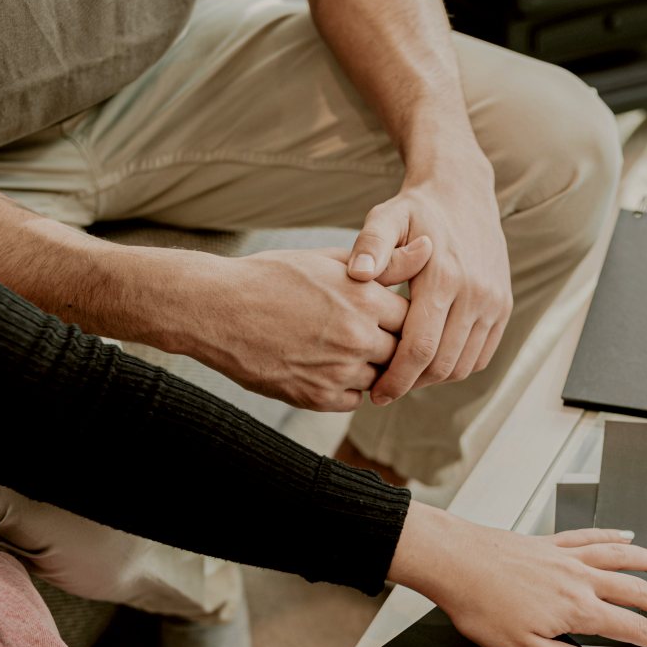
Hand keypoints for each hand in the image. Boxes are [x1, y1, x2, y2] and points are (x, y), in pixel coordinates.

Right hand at [178, 237, 431, 411]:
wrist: (215, 309)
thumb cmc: (272, 277)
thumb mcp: (330, 261)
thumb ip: (387, 263)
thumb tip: (431, 247)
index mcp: (364, 298)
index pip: (413, 318)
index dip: (402, 316)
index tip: (389, 313)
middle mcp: (357, 337)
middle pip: (401, 351)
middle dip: (392, 344)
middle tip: (372, 335)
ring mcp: (337, 371)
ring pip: (380, 379)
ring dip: (372, 368)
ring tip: (347, 349)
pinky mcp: (316, 397)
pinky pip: (354, 400)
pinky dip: (349, 388)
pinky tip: (329, 367)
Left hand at [347, 156, 512, 405]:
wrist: (464, 192)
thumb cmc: (416, 209)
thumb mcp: (385, 217)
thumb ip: (370, 246)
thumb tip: (357, 274)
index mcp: (444, 277)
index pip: (420, 347)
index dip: (397, 378)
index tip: (375, 394)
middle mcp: (475, 293)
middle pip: (442, 364)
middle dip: (411, 385)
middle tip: (384, 391)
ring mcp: (494, 302)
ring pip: (463, 365)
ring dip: (434, 379)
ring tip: (405, 378)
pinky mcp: (503, 306)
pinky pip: (482, 355)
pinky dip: (457, 367)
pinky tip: (430, 362)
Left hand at [389, 503, 646, 646]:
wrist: (456, 562)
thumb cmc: (482, 605)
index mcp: (576, 608)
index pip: (630, 626)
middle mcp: (577, 577)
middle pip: (634, 589)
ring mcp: (565, 556)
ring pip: (619, 556)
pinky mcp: (549, 542)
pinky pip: (590, 535)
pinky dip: (612, 535)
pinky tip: (625, 534)